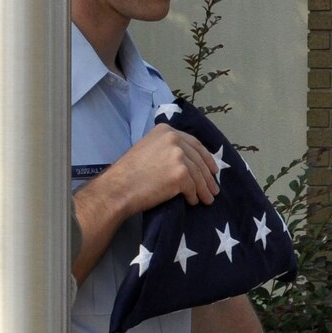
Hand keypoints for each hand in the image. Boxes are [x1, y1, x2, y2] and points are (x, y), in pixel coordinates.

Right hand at [98, 124, 219, 212]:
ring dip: (204, 189)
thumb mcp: (147, 148)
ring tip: (208, 200)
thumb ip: (165, 148)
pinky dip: (194, 196)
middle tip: (214, 189)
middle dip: (208, 176)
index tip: (213, 169)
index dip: (206, 158)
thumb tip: (185, 160)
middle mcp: (174, 139)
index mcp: (165, 130)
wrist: (118, 188)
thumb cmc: (128, 172)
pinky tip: (192, 202)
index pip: (193, 144)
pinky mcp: (180, 174)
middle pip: (198, 160)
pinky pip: (193, 187)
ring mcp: (178, 156)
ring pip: (198, 175)